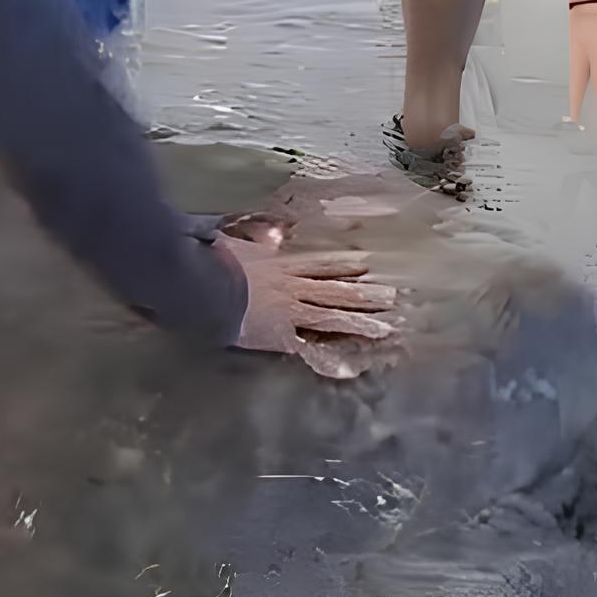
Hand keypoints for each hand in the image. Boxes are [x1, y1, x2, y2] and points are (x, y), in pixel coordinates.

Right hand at [216, 224, 396, 378]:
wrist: (205, 283)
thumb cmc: (218, 262)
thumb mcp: (240, 242)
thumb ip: (261, 240)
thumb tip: (276, 234)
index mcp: (282, 266)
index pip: (321, 265)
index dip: (345, 265)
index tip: (367, 265)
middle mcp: (292, 287)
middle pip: (335, 290)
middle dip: (364, 294)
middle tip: (391, 297)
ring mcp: (290, 311)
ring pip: (332, 316)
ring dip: (359, 321)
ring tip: (385, 328)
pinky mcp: (281, 335)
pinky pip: (308, 346)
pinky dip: (327, 354)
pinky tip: (347, 362)